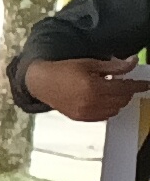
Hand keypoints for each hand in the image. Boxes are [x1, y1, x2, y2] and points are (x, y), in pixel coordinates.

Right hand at [23, 54, 149, 122]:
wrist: (42, 82)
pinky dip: (109, 108)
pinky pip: (105, 116)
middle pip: (122, 100)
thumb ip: (114, 66)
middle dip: (126, 91)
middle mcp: (91, 102)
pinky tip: (102, 99)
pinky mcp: (81, 118)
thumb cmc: (63, 70)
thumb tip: (132, 62)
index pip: (125, 87)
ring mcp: (86, 112)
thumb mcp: (90, 63)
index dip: (138, 85)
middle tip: (122, 82)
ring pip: (115, 109)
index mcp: (94, 86)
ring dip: (118, 100)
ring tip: (110, 90)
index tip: (145, 84)